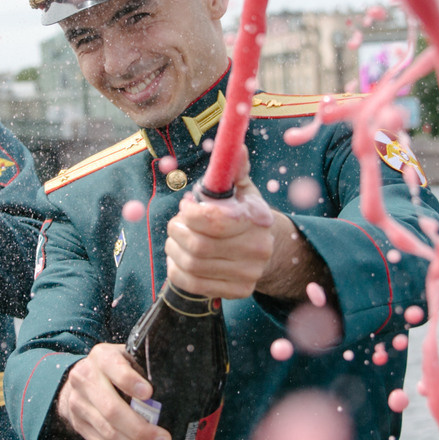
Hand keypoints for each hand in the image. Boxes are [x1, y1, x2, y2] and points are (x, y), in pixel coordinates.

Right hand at [52, 343, 171, 439]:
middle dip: (141, 430)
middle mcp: (86, 381)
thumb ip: (145, 367)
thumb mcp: (126, 356)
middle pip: (112, 411)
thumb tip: (182, 384)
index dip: (131, 382)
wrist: (77, 382)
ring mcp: (80, 407)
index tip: (150, 393)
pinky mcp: (81, 428)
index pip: (115, 369)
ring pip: (109, 435)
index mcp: (102, 358)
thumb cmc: (114, 368)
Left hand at [165, 180, 310, 300]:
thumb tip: (237, 147)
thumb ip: (235, 168)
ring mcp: (248, 275)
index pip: (216, 221)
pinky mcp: (238, 292)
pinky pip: (192, 284)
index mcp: (257, 220)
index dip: (191, 214)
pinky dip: (176, 270)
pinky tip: (180, 258)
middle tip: (177, 222)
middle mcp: (257, 250)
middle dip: (178, 231)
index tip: (186, 206)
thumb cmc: (244, 213)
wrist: (264, 248)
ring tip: (177, 238)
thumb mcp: (242, 189)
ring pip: (192, 265)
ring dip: (174, 249)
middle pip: (199, 246)